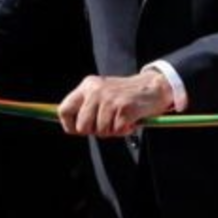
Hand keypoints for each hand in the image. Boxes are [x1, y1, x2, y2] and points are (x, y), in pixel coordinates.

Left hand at [58, 71, 173, 136]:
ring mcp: (110, 99)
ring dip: (112, 131)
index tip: (79, 130)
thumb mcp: (101, 93)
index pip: (64, 109)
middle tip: (107, 125)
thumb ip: (86, 106)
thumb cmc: (125, 95)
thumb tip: (72, 128)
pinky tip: (129, 121)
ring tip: (120, 120)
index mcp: (87, 86)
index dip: (69, 125)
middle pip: (82, 126)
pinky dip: (124, 131)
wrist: (152, 87)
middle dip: (94, 131)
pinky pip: (116, 131)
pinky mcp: (124, 108)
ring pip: (101, 131)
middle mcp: (96, 91)